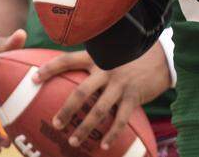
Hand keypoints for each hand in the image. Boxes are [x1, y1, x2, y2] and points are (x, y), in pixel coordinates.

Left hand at [35, 46, 170, 149]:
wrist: (164, 56)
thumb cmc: (135, 56)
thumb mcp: (114, 52)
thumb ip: (97, 61)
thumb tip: (77, 71)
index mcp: (98, 57)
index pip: (69, 60)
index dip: (50, 68)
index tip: (34, 78)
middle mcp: (107, 70)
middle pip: (80, 92)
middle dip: (66, 110)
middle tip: (56, 124)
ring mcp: (121, 83)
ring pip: (98, 109)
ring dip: (85, 127)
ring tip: (74, 141)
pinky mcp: (134, 94)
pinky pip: (121, 118)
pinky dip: (112, 132)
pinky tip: (104, 144)